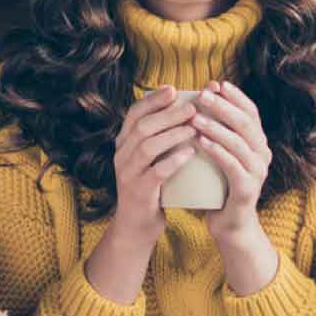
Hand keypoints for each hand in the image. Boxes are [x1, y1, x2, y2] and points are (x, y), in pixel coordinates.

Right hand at [108, 85, 200, 243]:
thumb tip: (187, 109)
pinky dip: (173, 160)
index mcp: (123, 143)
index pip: (134, 114)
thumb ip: (160, 137)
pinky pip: (155, 172)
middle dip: (168, 114)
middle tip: (192, 107)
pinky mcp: (139, 192)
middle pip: (142, 127)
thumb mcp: (150, 159)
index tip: (174, 89)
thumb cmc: (151, 187)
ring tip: (194, 128)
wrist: (137, 226)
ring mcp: (128, 174)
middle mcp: (121, 155)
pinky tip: (190, 153)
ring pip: (147, 147)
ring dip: (172, 135)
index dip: (153, 100)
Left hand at [191, 81, 271, 241]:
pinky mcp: (247, 189)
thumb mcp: (220, 154)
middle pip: (245, 123)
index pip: (251, 112)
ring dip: (216, 127)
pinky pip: (232, 166)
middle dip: (223, 107)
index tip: (217, 84)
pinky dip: (217, 151)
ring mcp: (258, 172)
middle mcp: (263, 155)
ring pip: (239, 143)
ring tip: (195, 117)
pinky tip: (201, 142)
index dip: (236, 97)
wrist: (229, 224)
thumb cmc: (219, 185)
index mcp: (258, 143)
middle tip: (202, 95)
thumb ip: (216, 132)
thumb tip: (200, 99)